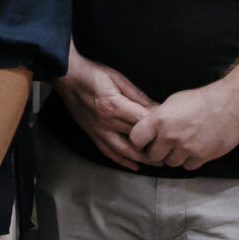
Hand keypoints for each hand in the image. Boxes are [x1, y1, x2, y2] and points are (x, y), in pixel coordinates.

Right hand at [57, 48, 159, 172]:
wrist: (67, 77)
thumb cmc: (92, 74)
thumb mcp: (118, 79)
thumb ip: (138, 96)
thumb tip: (156, 107)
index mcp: (114, 105)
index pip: (142, 121)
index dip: (158, 127)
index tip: (171, 129)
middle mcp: (105, 121)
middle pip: (135, 139)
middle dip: (155, 147)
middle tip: (170, 152)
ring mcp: (97, 130)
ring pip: (123, 151)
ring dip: (141, 159)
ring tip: (157, 162)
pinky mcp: (92, 133)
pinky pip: (107, 151)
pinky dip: (121, 161)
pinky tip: (133, 165)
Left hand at [129, 83, 238, 171]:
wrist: (231, 104)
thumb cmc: (202, 100)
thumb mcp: (173, 101)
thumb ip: (158, 116)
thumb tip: (146, 127)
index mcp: (160, 119)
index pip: (136, 139)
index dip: (139, 141)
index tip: (144, 142)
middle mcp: (171, 136)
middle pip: (153, 156)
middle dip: (157, 151)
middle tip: (165, 145)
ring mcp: (187, 148)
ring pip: (171, 163)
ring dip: (175, 157)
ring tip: (183, 145)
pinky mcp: (202, 156)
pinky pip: (188, 167)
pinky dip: (190, 160)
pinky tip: (194, 149)